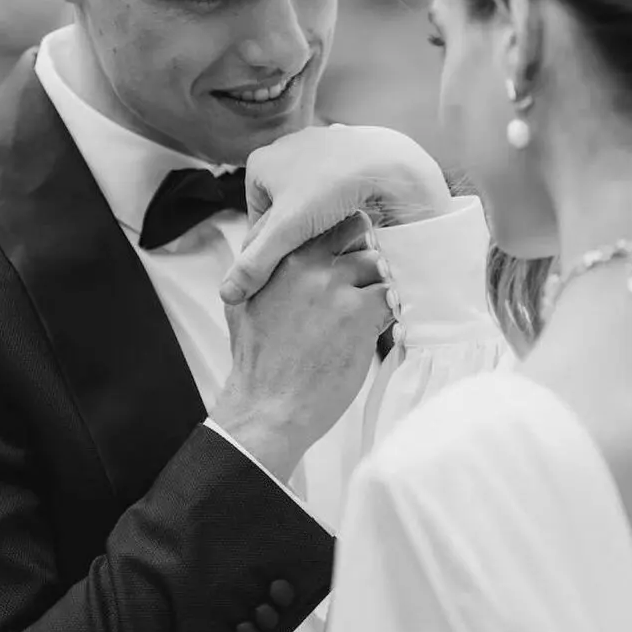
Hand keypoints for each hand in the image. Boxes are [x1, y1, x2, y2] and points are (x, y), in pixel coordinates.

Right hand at [210, 212, 393, 479]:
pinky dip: (390, 311)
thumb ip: (257, 272)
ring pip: (376, 262)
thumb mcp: (241, 305)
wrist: (266, 409)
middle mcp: (305, 265)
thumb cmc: (257, 362)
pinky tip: (380, 327)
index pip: (321, 222)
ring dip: (379, 282)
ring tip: (374, 305)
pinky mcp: (358, 313)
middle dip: (364, 249)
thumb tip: (268, 250)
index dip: (341, 234)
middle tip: (368, 272)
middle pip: (354, 231)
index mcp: (278, 259)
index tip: (348, 249)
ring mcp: (333, 287)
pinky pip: (389, 296)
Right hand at [220, 124, 452, 304]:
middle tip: (317, 252)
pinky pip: (333, 186)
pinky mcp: (342, 149)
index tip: (293, 264)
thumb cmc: (333, 189)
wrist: (386, 162)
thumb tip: (227, 294)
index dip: (273, 249)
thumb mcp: (288, 231)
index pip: (256, 221)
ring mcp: (314, 145)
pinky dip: (340, 202)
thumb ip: (255, 264)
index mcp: (259, 163)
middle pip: (282, 210)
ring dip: (320, 219)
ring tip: (337, 234)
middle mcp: (283, 148)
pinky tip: (353, 215)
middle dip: (298, 233)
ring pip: (309, 199)